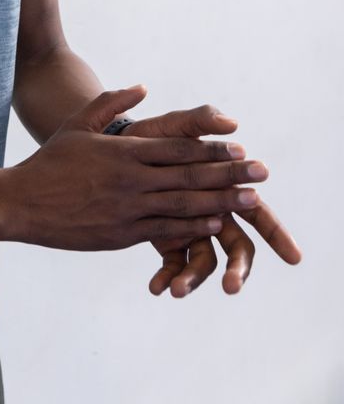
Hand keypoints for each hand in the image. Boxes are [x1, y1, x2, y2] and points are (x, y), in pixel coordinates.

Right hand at [7, 86, 267, 251]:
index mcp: (123, 153)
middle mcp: (130, 182)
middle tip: (261, 171)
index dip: (212, 149)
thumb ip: (112, 103)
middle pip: (189, 177)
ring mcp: (128, 211)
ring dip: (221, 202)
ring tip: (250, 200)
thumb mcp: (79, 124)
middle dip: (229, 175)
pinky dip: (193, 227)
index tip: (240, 147)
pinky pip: (165, 231)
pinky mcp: (122, 235)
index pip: (177, 149)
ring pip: (184, 206)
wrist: (22, 204)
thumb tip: (143, 87)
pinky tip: (214, 222)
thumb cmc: (50, 162)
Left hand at [123, 104, 301, 294]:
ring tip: (178, 291)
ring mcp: (191, 229)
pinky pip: (172, 264)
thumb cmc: (156, 137)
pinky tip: (157, 288)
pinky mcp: (167, 240)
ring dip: (194, 279)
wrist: (118, 149)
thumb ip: (201, 120)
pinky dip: (167, 277)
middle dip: (239, 269)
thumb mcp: (175, 126)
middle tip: (232, 286)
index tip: (292, 257)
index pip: (258, 213)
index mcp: (223, 188)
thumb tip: (231, 122)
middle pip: (237, 247)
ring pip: (204, 262)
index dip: (276, 234)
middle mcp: (213, 213)